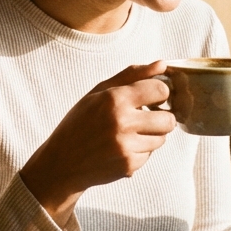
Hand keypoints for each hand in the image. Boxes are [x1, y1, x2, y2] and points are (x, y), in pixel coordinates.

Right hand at [20, 61, 175, 225]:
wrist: (61, 162)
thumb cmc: (80, 123)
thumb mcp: (98, 92)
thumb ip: (132, 75)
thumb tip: (162, 64)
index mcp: (114, 99)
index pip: (160, 90)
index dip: (160, 93)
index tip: (152, 98)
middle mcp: (122, 122)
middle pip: (168, 119)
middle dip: (161, 118)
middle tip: (146, 118)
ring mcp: (126, 146)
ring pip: (162, 138)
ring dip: (151, 136)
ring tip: (130, 134)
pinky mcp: (128, 165)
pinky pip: (149, 155)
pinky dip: (140, 151)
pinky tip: (121, 148)